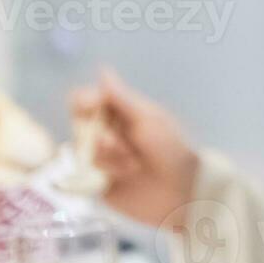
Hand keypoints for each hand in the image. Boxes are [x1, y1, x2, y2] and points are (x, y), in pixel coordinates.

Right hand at [68, 68, 200, 228]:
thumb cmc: (171, 149)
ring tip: (133, 167)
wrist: (182, 191)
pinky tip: (118, 179)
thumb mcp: (149, 120)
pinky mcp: (97, 183)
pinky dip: (99, 175)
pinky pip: (82, 175)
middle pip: (81, 125)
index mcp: (121, 114)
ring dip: (108, 158)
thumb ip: (122, 99)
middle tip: (121, 146)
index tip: (87, 106)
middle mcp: (106, 133)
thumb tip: (103, 70)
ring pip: (83, 151)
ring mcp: (101, 159)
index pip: (89, 100)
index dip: (83, 101)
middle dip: (101, 136)